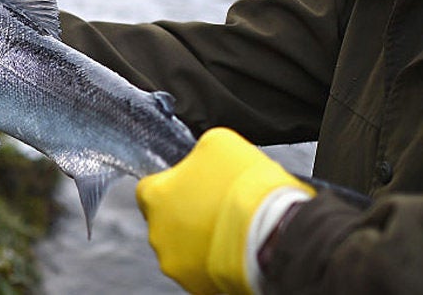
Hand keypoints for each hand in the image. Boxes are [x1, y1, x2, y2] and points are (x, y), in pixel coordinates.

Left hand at [136, 127, 314, 293]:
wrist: (274, 231)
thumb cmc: (245, 186)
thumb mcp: (219, 143)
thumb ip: (199, 152)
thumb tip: (200, 158)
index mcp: (155, 197)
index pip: (148, 187)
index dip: (173, 182)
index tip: (192, 182)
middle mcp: (158, 234)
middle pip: (166, 219)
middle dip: (188, 212)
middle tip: (217, 204)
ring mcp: (176, 263)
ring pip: (183, 247)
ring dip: (201, 238)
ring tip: (231, 227)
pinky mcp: (197, 286)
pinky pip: (201, 269)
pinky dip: (215, 260)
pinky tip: (236, 247)